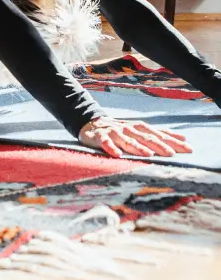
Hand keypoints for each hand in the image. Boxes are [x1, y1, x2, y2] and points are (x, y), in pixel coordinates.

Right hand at [78, 117, 192, 158]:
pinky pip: (105, 142)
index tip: (187, 149)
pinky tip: (117, 154)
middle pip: (145, 137)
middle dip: (159, 145)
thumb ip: (159, 135)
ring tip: (148, 155)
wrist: (92, 124)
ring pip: (127, 140)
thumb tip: (183, 138)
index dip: (173, 141)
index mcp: (139, 128)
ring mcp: (114, 132)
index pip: (159, 134)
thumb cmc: (121, 131)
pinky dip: (111, 148)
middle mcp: (129, 129)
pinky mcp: (100, 137)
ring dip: (137, 147)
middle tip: (171, 154)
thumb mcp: (140, 131)